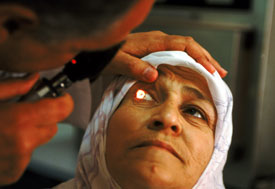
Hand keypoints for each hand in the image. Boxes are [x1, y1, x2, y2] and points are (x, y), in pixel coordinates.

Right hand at [0, 73, 73, 184]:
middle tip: (21, 113)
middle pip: (53, 125)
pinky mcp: (13, 174)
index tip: (57, 97)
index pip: (62, 109)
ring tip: (4, 130)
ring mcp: (18, 162)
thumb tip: (34, 78)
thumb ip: (14, 86)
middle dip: (42, 117)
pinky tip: (0, 145)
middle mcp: (23, 144)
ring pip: (40, 140)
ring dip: (30, 133)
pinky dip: (19, 149)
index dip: (62, 100)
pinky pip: (27, 155)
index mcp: (19, 120)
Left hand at [104, 31, 226, 81]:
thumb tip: (154, 74)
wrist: (100, 49)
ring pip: (186, 49)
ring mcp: (158, 44)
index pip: (184, 45)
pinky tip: (194, 69)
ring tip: (214, 72)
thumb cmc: (108, 55)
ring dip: (201, 59)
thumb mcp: (119, 63)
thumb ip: (135, 67)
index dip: (200, 57)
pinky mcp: (156, 50)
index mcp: (154, 42)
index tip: (210, 70)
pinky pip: (178, 53)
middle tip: (220, 73)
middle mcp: (159, 40)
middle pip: (190, 46)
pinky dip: (190, 61)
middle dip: (207, 59)